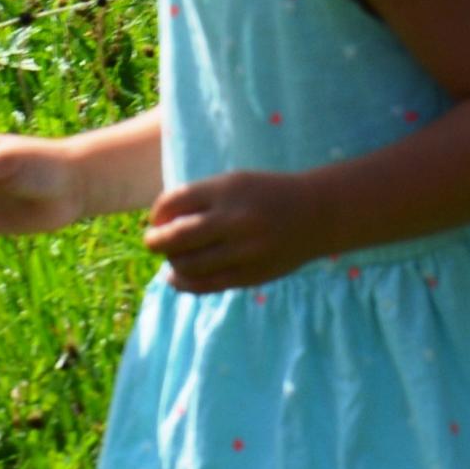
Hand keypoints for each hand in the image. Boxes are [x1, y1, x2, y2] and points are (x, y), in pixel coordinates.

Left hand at [143, 169, 329, 292]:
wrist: (317, 214)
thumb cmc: (267, 196)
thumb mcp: (235, 184)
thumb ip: (200, 199)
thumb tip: (158, 225)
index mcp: (228, 190)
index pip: (173, 202)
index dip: (157, 213)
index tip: (157, 219)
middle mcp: (235, 219)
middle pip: (175, 237)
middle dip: (155, 242)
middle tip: (152, 243)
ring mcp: (244, 250)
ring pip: (188, 264)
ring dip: (171, 263)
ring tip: (172, 259)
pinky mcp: (251, 274)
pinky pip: (206, 284)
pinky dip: (183, 283)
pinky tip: (176, 278)